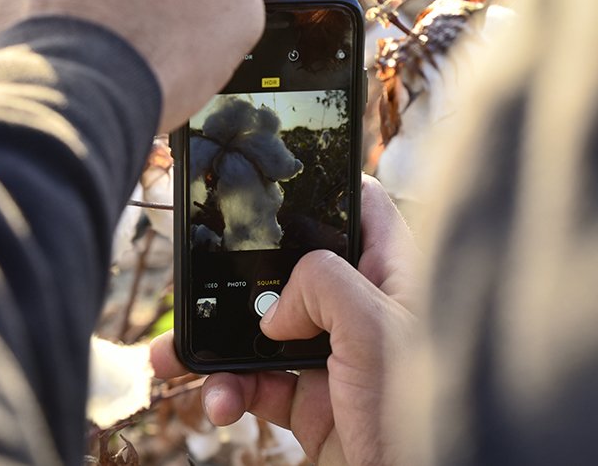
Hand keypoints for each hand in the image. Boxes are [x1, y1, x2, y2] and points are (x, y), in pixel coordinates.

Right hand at [151, 175, 418, 464]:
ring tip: (174, 358)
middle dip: (234, 281)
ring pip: (261, 334)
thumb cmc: (423, 414)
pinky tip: (220, 404)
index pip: (363, 211)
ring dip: (215, 346)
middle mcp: (365, 313)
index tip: (275, 183)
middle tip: (194, 283)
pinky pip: (255, 386)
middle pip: (290, 273)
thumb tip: (274, 308)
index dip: (324, 190)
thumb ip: (322, 285)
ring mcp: (335, 361)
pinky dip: (227, 393)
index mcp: (397, 278)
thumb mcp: (376, 328)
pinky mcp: (313, 405)